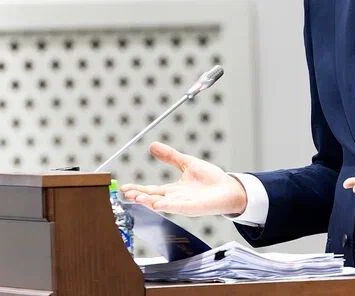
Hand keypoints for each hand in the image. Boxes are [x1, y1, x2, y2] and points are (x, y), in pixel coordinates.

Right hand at [120, 142, 247, 216]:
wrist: (229, 188)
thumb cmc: (211, 179)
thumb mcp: (187, 163)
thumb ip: (170, 156)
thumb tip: (153, 145)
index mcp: (173, 190)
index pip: (151, 190)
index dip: (138, 188)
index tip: (124, 187)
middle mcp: (175, 199)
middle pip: (153, 198)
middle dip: (139, 196)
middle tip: (126, 193)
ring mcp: (183, 205)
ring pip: (162, 204)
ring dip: (149, 201)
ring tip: (137, 197)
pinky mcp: (193, 208)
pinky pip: (178, 207)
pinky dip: (167, 206)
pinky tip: (158, 204)